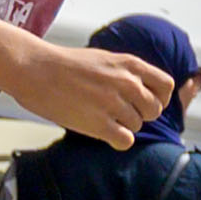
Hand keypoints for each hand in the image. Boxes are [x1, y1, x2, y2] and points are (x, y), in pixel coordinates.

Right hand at [22, 41, 176, 144]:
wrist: (34, 69)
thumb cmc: (65, 65)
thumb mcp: (105, 59)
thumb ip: (127, 73)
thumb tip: (142, 91)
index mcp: (130, 64)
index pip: (166, 86)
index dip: (159, 97)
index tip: (144, 102)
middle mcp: (127, 83)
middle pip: (154, 110)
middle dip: (141, 114)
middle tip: (120, 113)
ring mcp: (114, 104)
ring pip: (138, 125)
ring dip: (123, 126)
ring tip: (102, 118)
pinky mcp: (99, 123)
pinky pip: (126, 140)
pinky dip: (118, 140)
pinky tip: (103, 133)